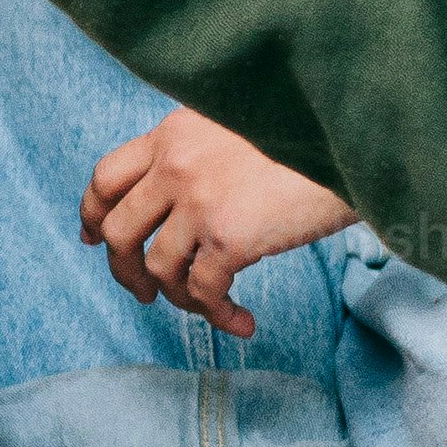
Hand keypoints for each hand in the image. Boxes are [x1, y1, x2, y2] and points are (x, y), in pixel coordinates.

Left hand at [81, 111, 355, 335]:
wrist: (354, 135)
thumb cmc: (309, 134)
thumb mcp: (238, 124)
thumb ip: (203, 151)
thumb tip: (183, 198)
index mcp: (173, 133)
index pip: (106, 176)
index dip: (93, 212)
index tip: (92, 237)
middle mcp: (175, 165)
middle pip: (118, 229)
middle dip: (124, 269)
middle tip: (143, 292)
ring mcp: (198, 201)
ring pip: (157, 267)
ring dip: (176, 298)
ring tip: (206, 308)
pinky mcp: (230, 236)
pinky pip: (203, 290)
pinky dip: (216, 314)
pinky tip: (241, 322)